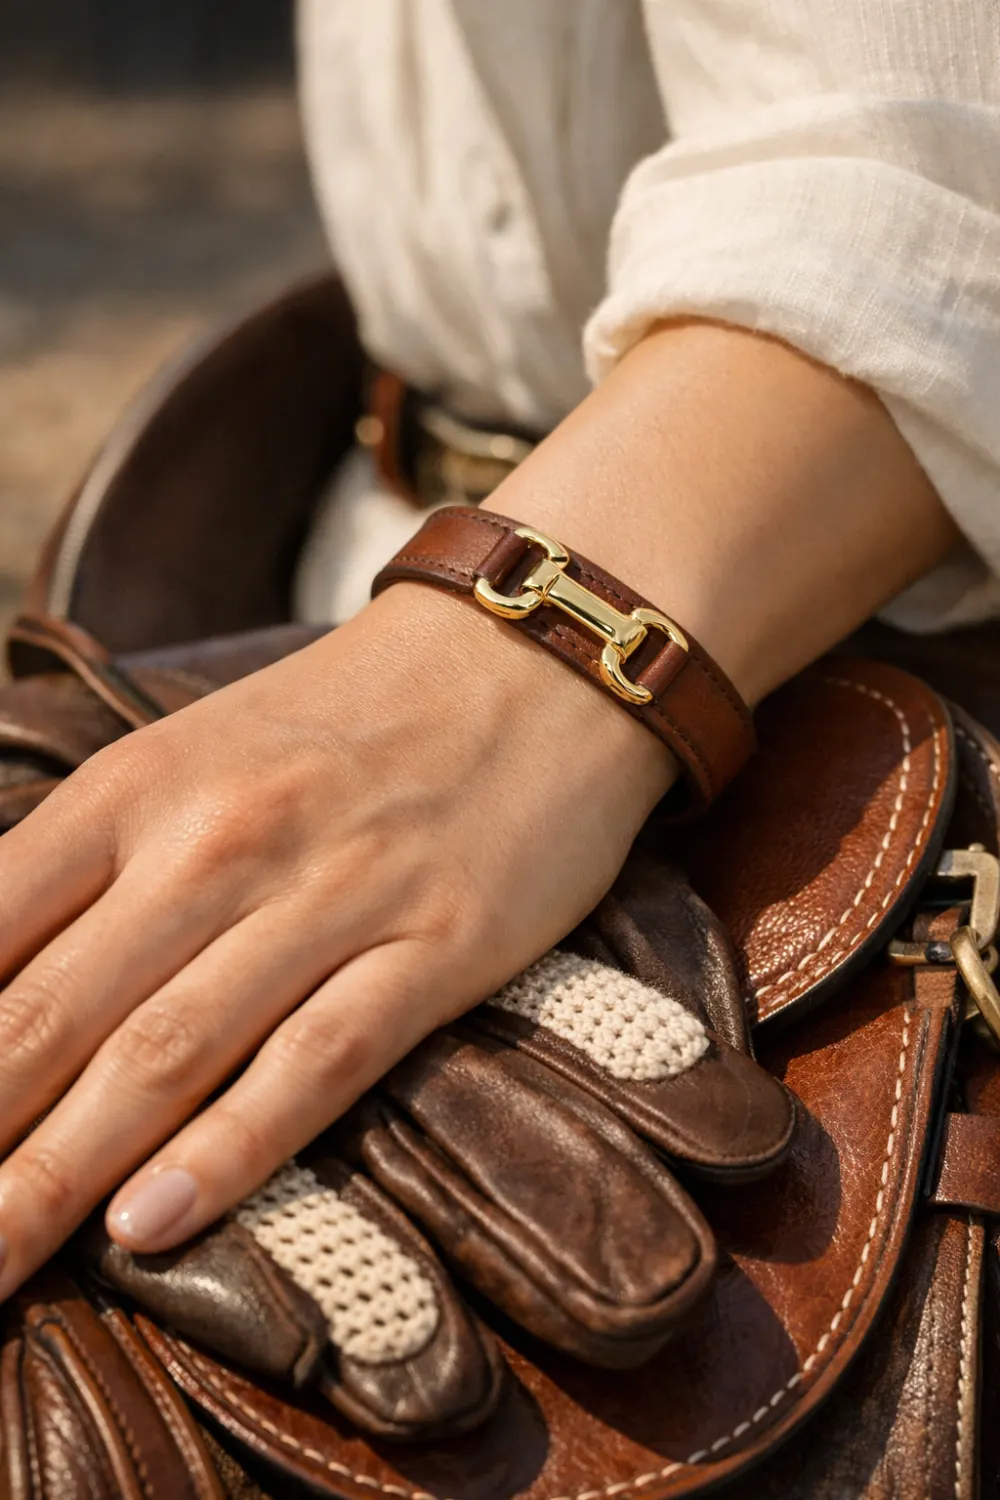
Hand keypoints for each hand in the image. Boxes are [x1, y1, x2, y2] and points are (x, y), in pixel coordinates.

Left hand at [0, 582, 671, 1296]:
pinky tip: (151, 1224)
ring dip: (58, 1174)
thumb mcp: (194, 756)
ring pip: (169, 1052)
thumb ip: (91, 866)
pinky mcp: (435, 944)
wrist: (528, 656)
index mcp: (139, 787)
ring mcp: (331, 894)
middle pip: (54, 1015)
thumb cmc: (347, 718)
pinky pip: (319, 1059)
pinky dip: (231, 1147)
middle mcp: (218, 840)